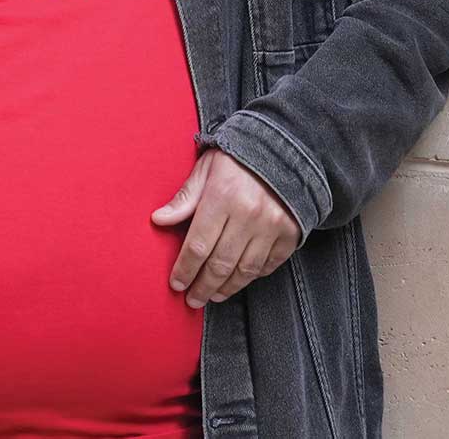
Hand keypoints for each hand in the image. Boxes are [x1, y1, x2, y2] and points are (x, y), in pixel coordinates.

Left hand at [150, 148, 302, 307]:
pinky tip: (239, 280)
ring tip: (213, 296)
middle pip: (220, 264)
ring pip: (245, 270)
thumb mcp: (206, 169)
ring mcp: (272, 226)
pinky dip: (252, 277)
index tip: (177, 283)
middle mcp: (249, 214)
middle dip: (202, 286)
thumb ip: (184, 198)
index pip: (198, 245)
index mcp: (223, 196)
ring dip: (226, 288)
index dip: (185, 269)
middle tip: (192, 299)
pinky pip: (268, 265)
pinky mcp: (290, 233)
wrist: (284, 149)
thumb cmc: (238, 159)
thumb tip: (158, 220)